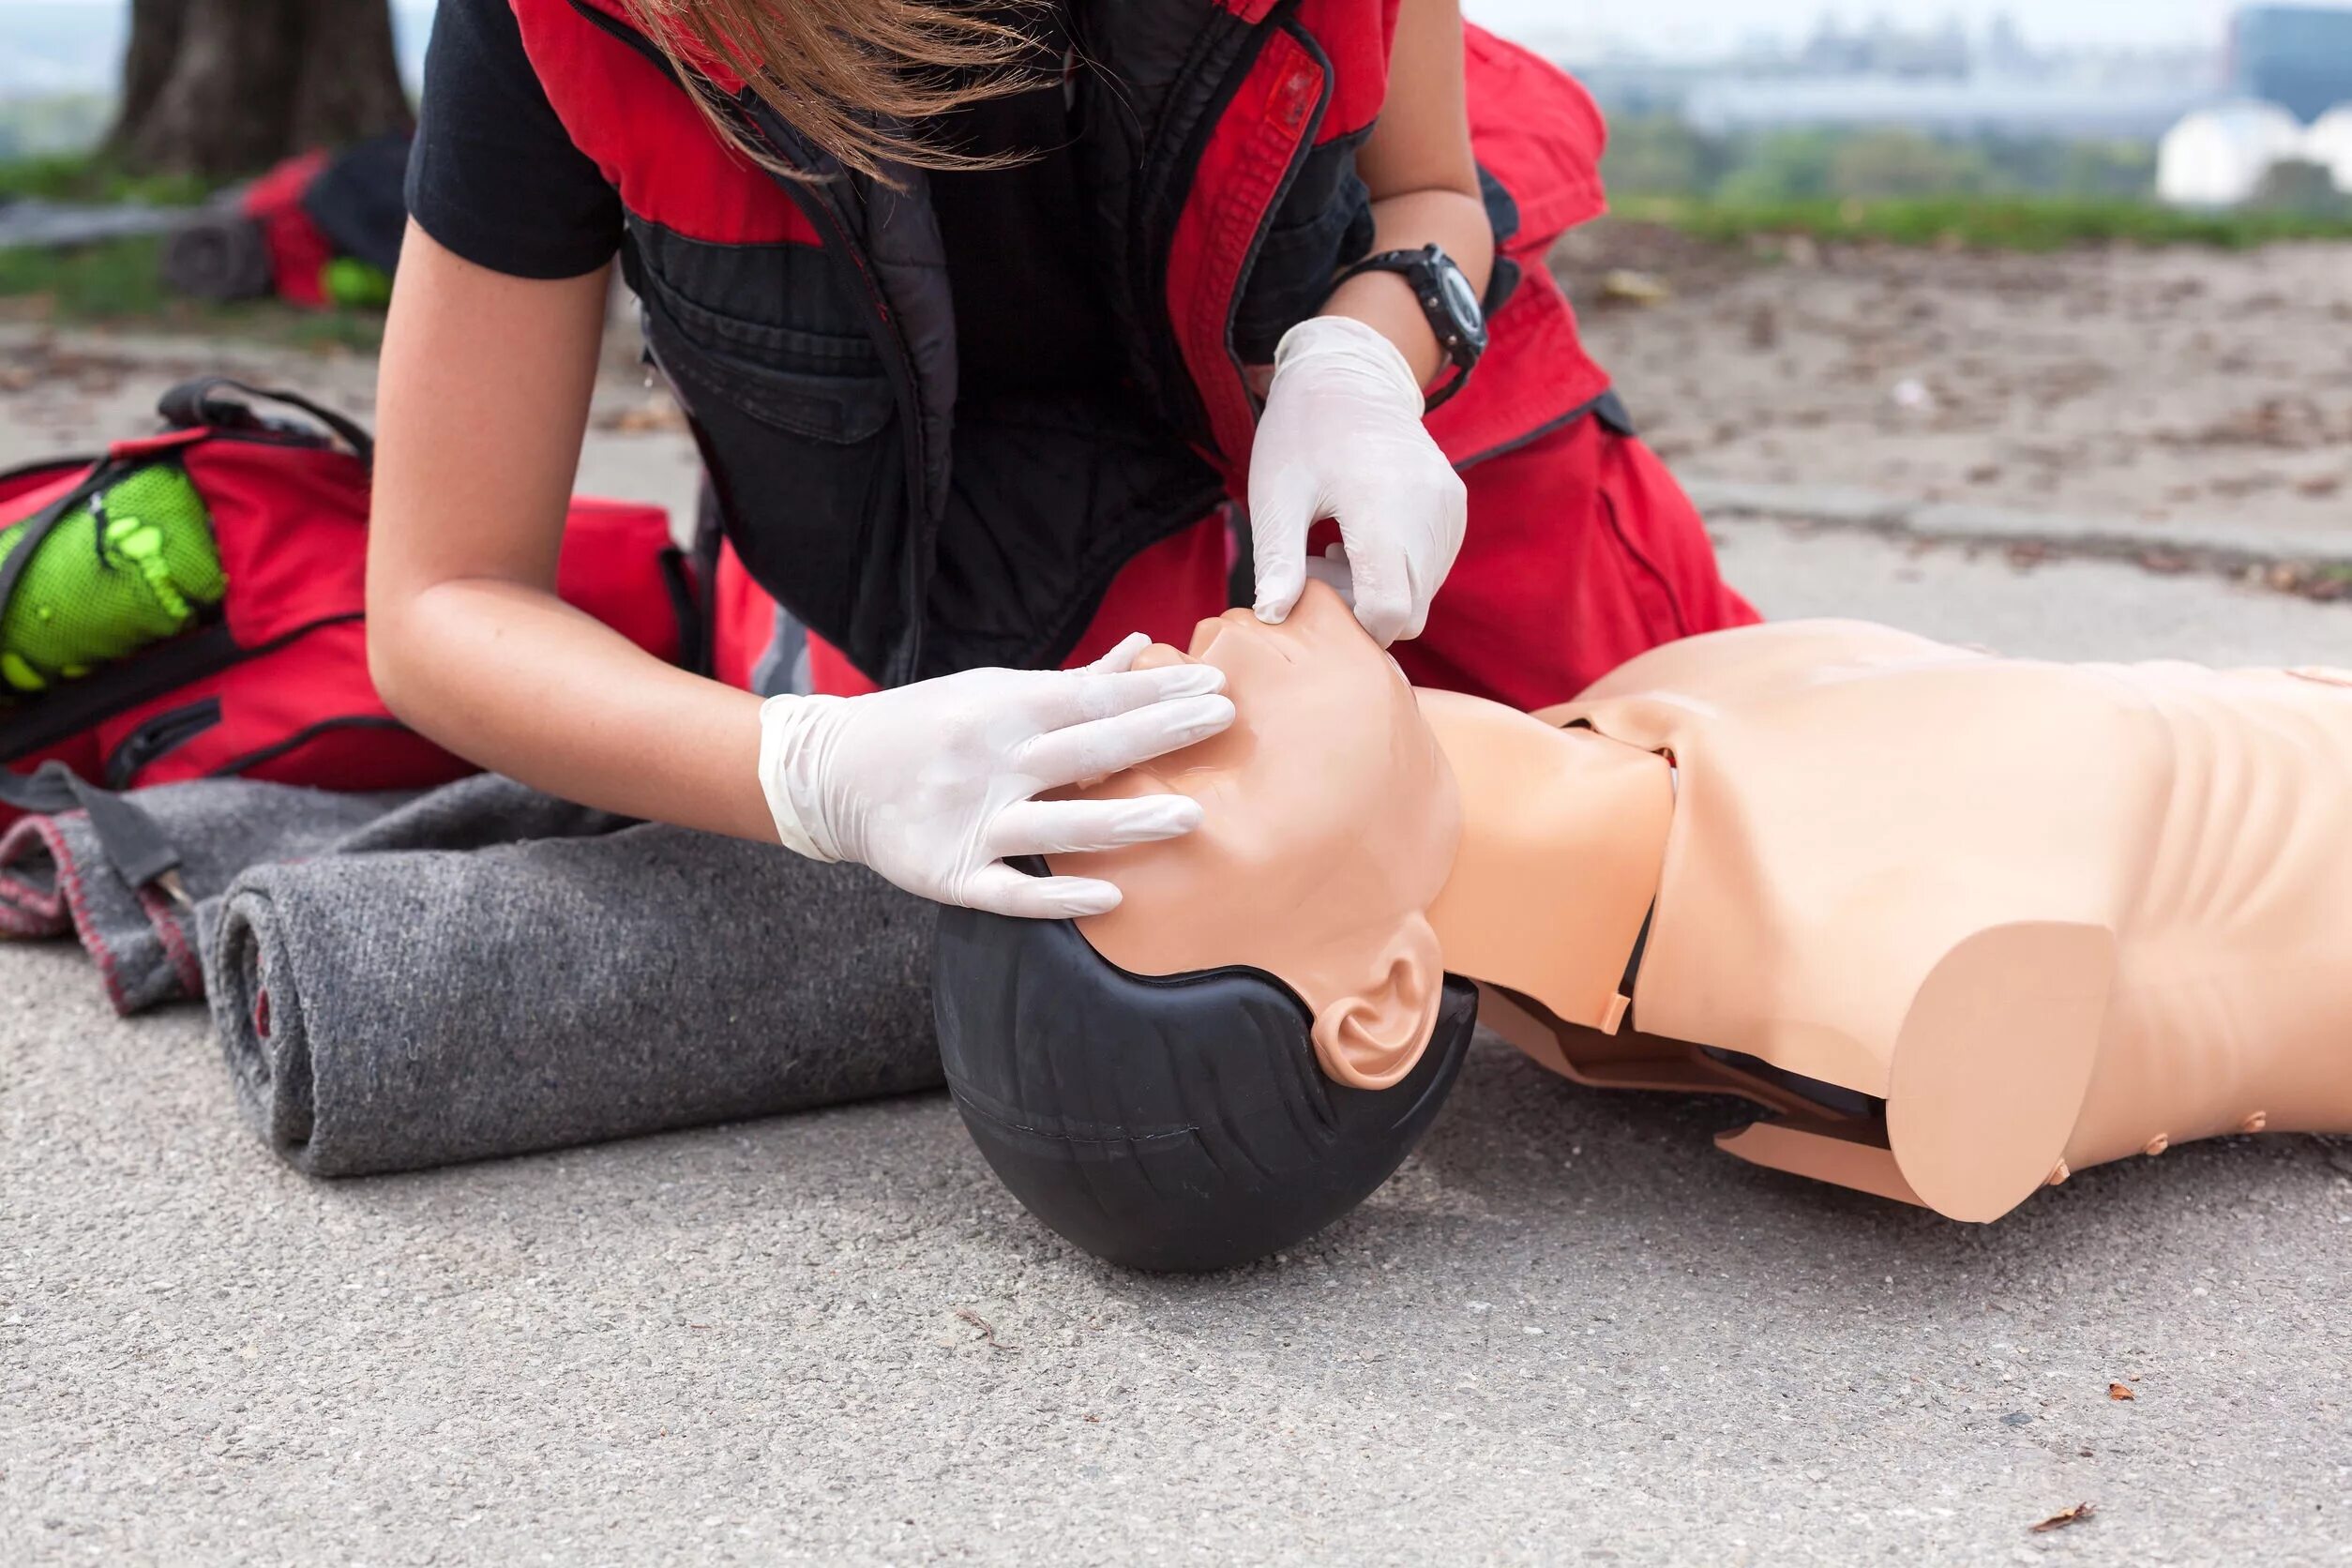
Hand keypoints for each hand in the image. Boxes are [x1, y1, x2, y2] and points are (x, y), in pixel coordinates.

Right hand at [756, 634, 1233, 918]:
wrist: (829, 774)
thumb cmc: (926, 725)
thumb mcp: (991, 690)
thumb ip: (1070, 683)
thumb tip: (1140, 651)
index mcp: (1002, 709)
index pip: (1093, 697)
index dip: (1155, 692)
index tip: (1213, 687)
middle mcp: (990, 761)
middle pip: (1085, 749)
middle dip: (1157, 733)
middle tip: (1222, 721)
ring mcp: (970, 820)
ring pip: (1057, 825)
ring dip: (1125, 821)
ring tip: (1191, 815)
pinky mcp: (951, 873)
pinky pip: (1010, 890)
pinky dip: (1057, 896)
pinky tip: (1109, 896)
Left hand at [1248, 314, 1467, 645]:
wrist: (1351, 375)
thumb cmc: (1302, 432)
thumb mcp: (1276, 494)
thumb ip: (1277, 559)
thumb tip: (1273, 616)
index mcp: (1382, 503)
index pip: (1389, 608)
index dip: (1352, 623)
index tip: (1314, 594)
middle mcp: (1430, 509)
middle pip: (1409, 610)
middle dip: (1360, 608)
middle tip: (1315, 566)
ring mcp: (1450, 509)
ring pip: (1422, 594)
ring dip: (1378, 590)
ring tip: (1335, 548)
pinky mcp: (1456, 508)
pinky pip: (1432, 570)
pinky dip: (1398, 571)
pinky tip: (1361, 539)